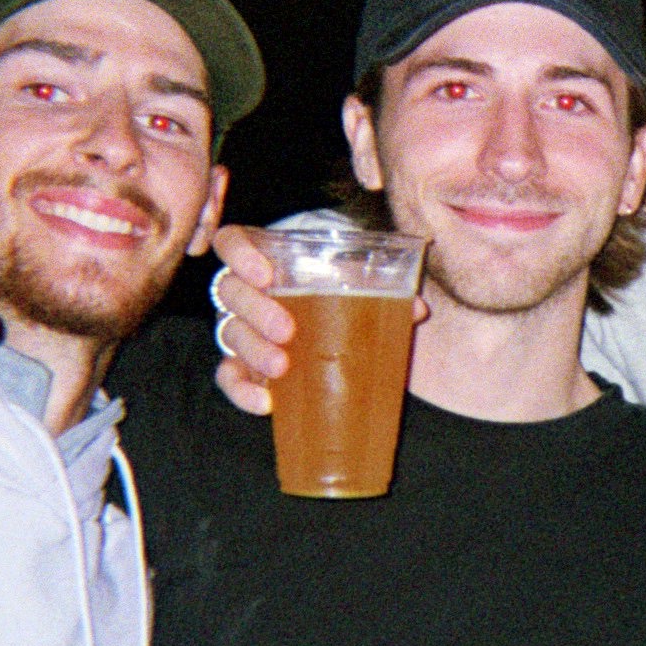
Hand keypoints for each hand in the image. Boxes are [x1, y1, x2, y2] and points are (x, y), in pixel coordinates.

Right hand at [205, 225, 426, 417]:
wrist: (335, 331)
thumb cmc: (341, 297)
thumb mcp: (359, 286)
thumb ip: (382, 288)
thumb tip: (417, 308)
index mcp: (266, 260)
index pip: (232, 242)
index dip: (240, 254)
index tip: (266, 274)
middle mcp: (246, 292)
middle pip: (230, 291)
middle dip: (257, 311)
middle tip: (288, 330)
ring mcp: (241, 329)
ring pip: (230, 332)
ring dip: (254, 350)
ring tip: (283, 367)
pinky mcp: (241, 365)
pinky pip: (229, 376)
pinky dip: (242, 390)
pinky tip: (266, 402)